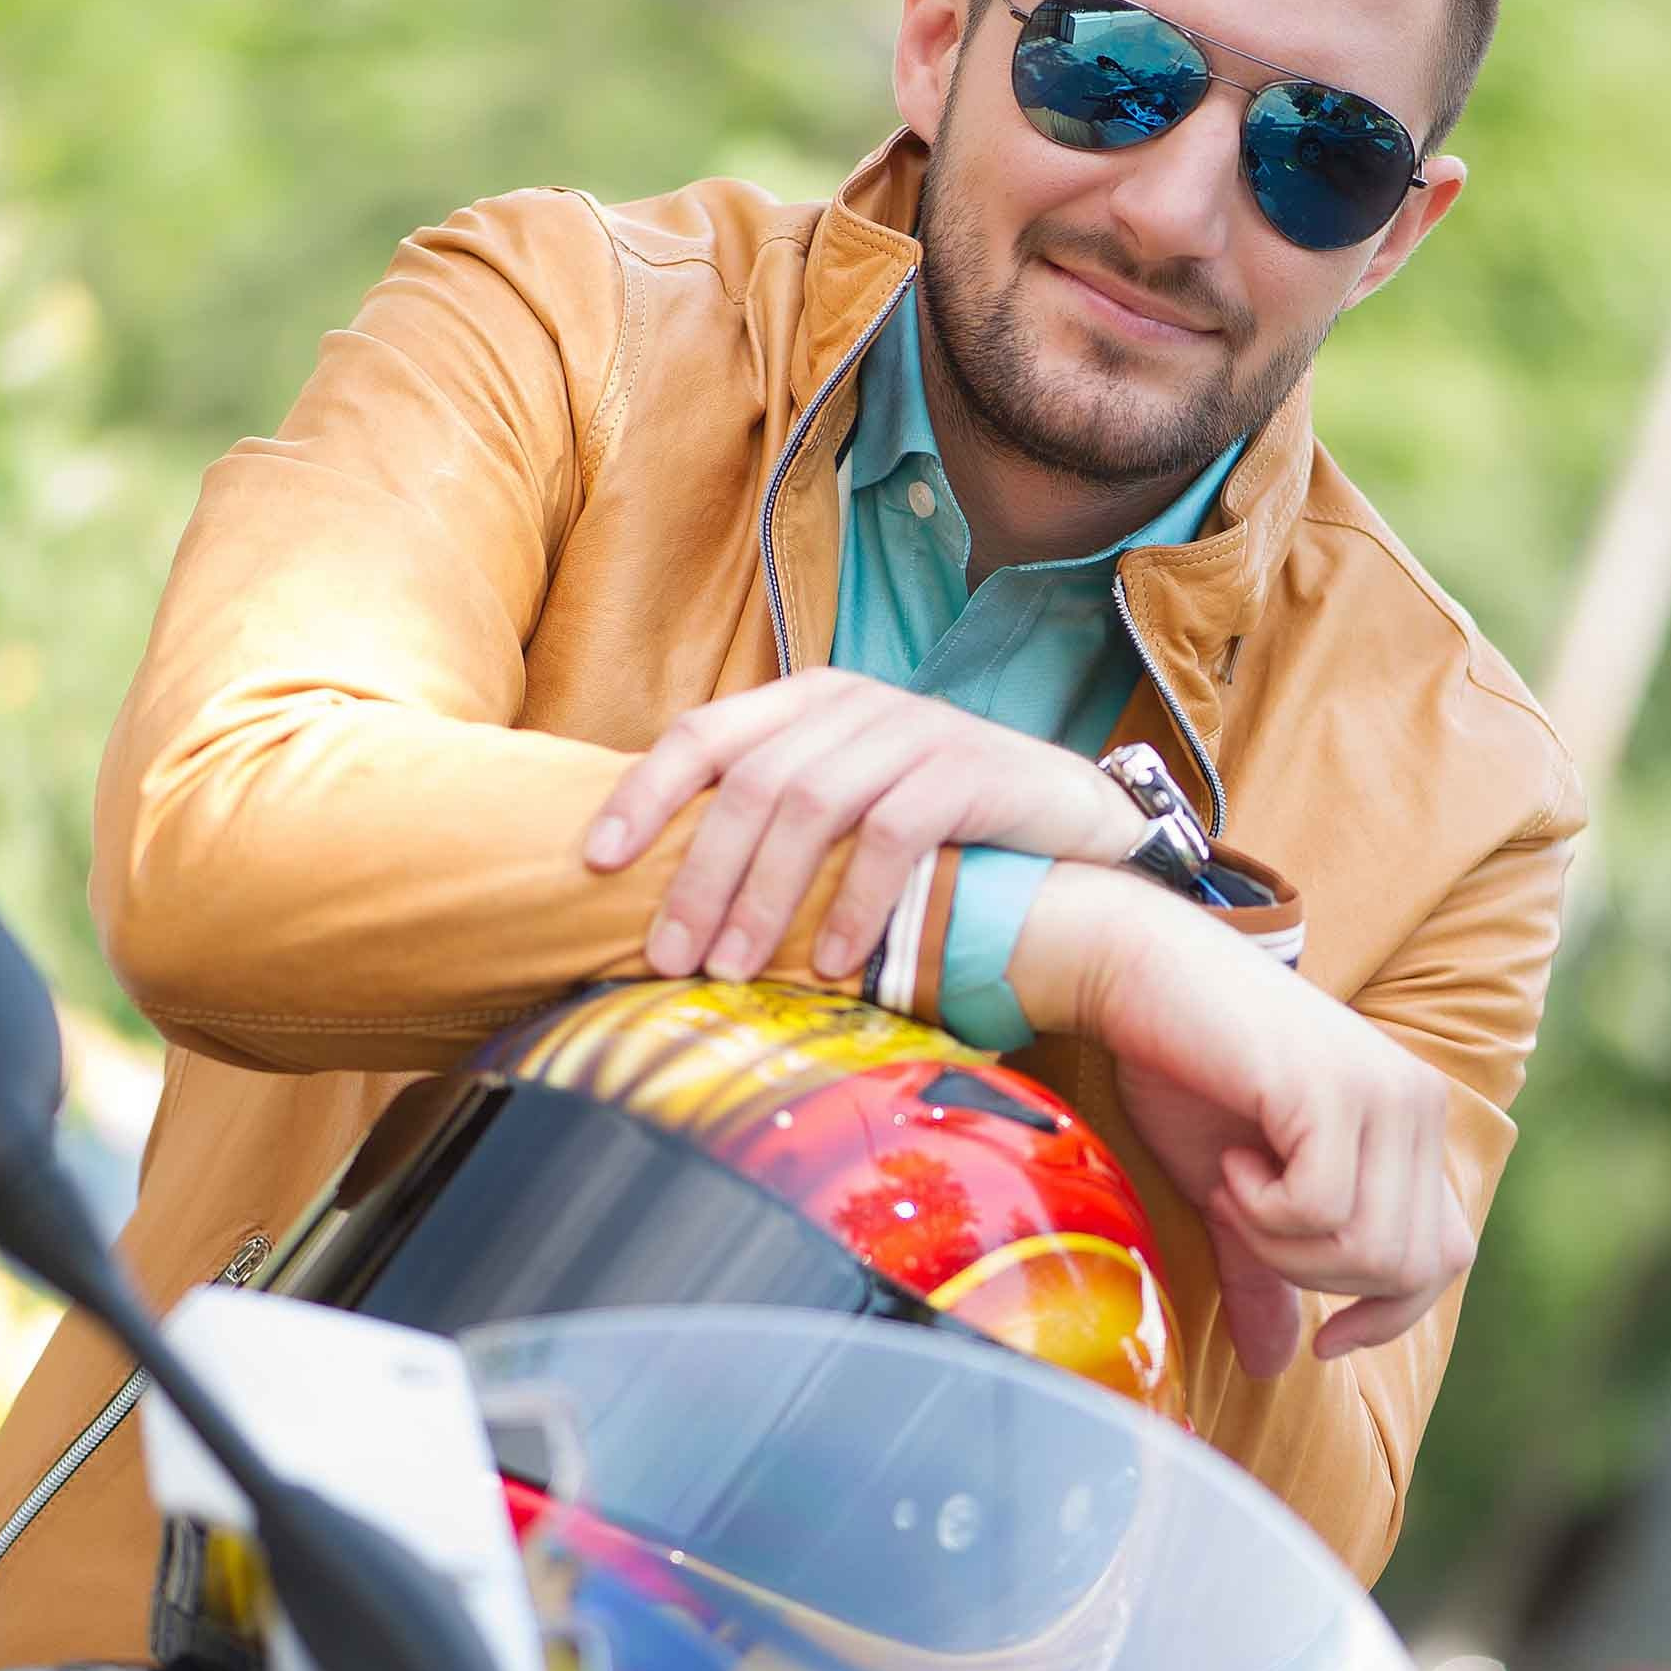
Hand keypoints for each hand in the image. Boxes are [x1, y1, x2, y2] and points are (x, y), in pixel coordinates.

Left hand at [582, 670, 1144, 982]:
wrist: (1075, 825)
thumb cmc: (944, 831)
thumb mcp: (853, 807)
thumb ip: (780, 820)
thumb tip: (677, 897)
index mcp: (810, 702)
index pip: (703, 732)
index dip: (643, 793)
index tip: (595, 862)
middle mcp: (855, 703)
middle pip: (750, 783)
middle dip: (700, 875)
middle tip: (667, 956)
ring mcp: (914, 730)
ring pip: (810, 807)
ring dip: (764, 897)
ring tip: (733, 967)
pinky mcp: (968, 771)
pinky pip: (891, 835)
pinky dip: (853, 904)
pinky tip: (833, 963)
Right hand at [1010, 865, 1475, 1376]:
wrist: (1135, 974)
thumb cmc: (1182, 1072)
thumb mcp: (1235, 1192)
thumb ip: (1266, 1269)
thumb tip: (1272, 1367)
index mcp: (1410, 1124)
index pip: (1445, 1256)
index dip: (1391, 1313)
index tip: (1326, 1342)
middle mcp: (1417, 1106)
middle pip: (1408, 1268)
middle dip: (1314, 1277)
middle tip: (1247, 1219)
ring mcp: (1386, 1094)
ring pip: (1369, 1251)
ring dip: (1282, 1244)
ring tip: (1237, 1184)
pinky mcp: (1337, 1090)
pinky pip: (1321, 1211)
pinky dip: (1263, 1208)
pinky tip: (1234, 1158)